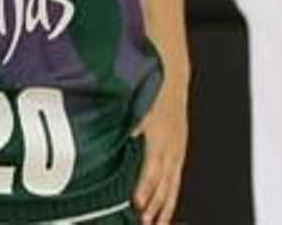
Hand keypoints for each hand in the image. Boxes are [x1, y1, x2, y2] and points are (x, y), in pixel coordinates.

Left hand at [133, 77, 188, 224]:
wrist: (171, 71)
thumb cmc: (148, 85)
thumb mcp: (132, 100)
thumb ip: (119, 121)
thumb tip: (102, 139)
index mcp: (158, 130)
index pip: (152, 164)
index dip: (145, 185)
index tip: (137, 202)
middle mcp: (171, 142)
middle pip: (164, 180)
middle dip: (154, 203)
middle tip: (143, 221)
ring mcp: (177, 148)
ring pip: (172, 184)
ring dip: (163, 206)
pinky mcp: (179, 151)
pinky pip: (176, 180)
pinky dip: (170, 198)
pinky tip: (164, 214)